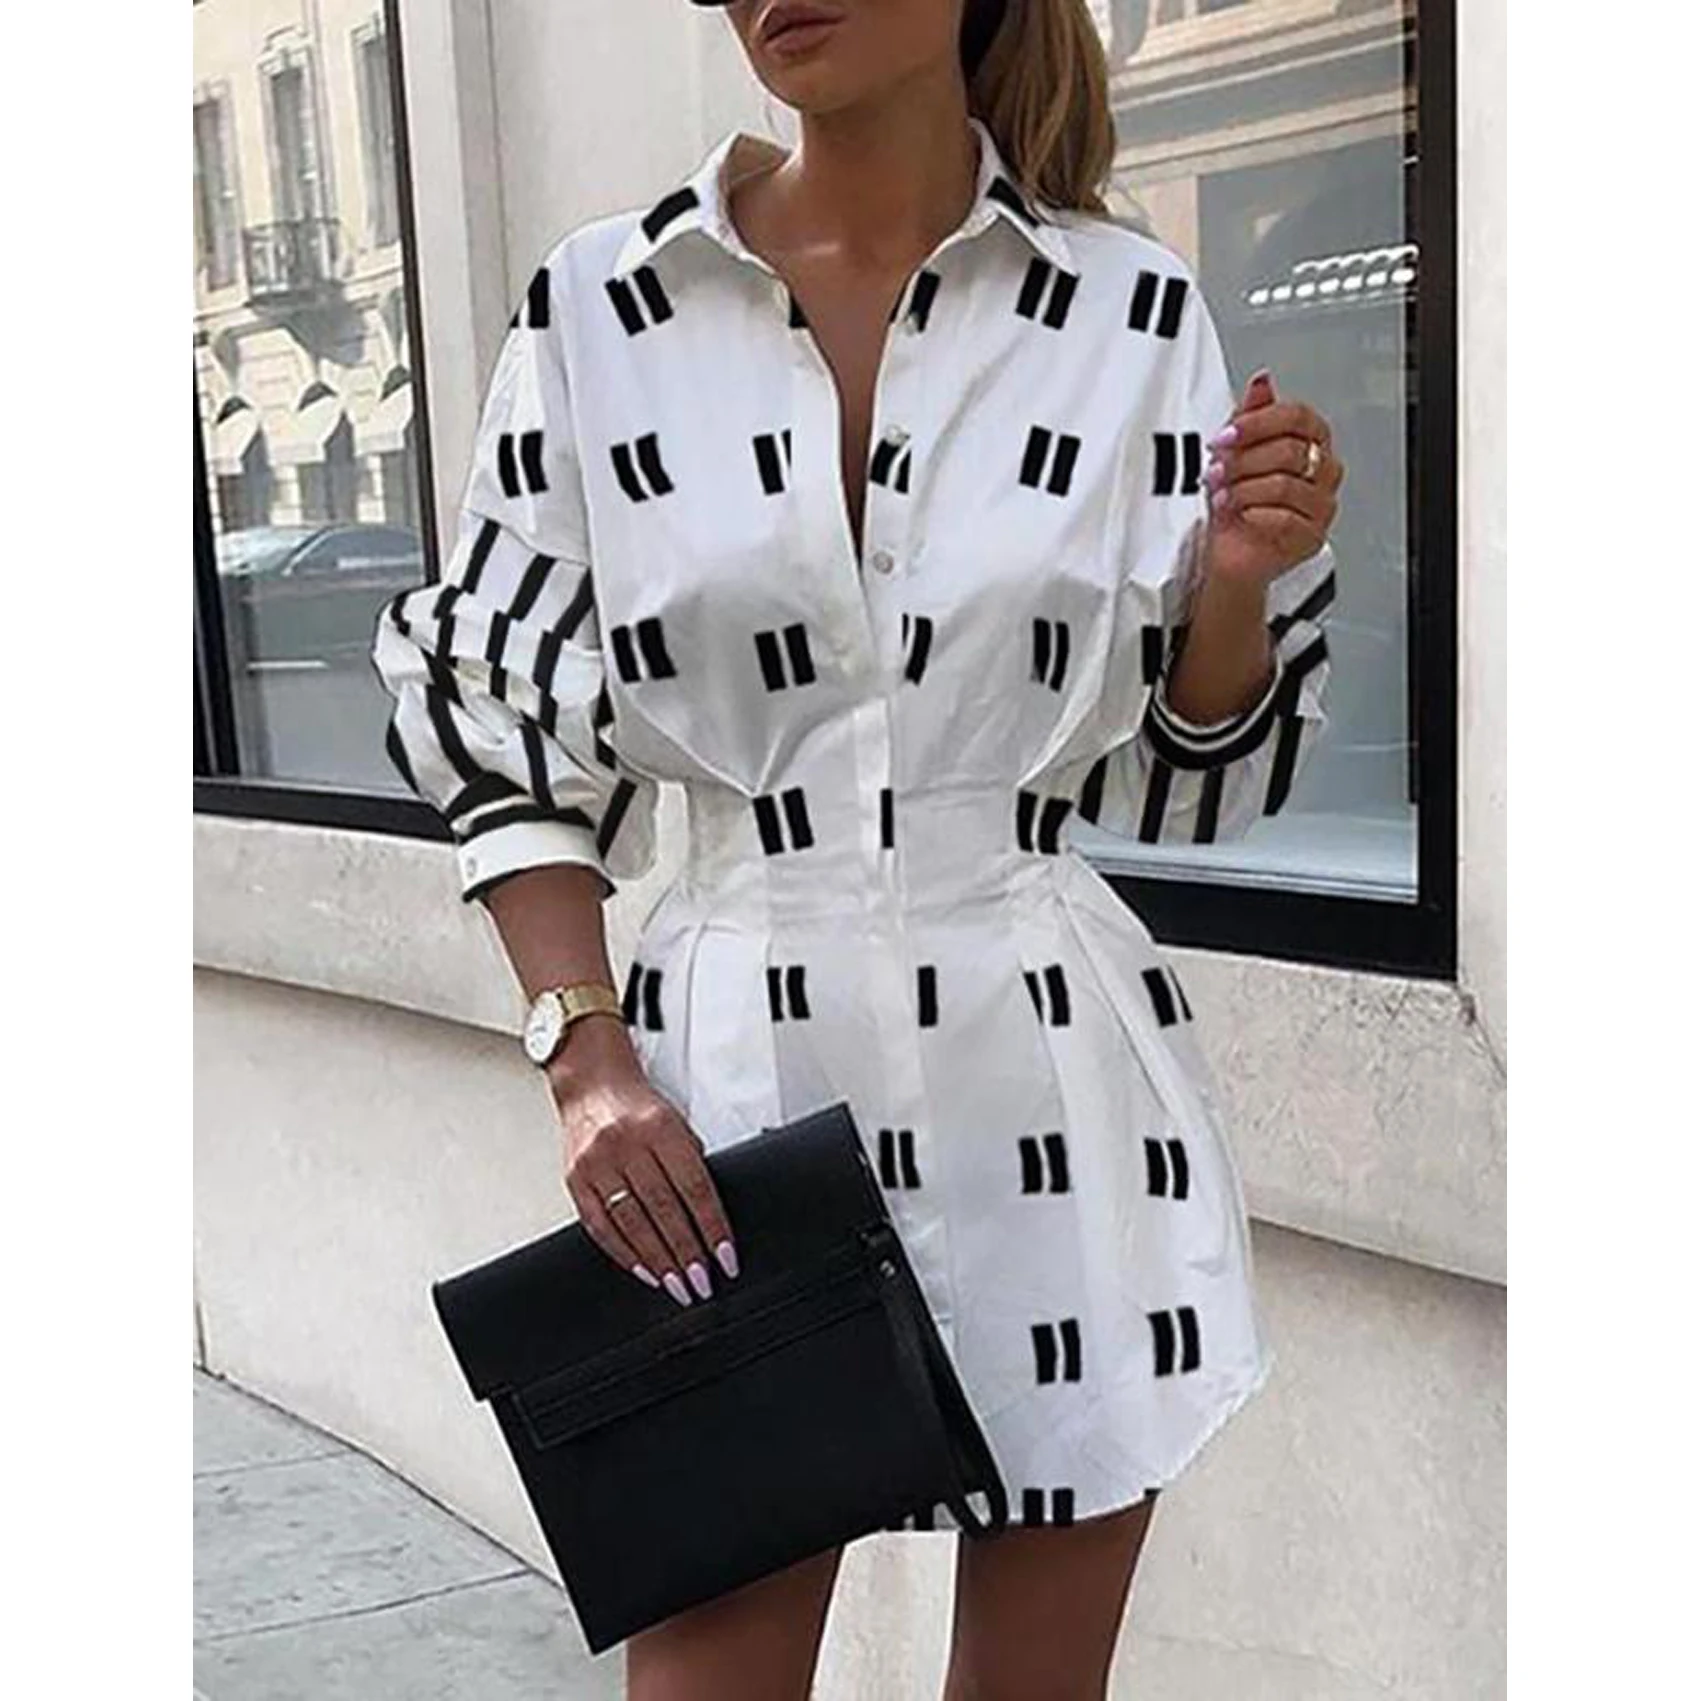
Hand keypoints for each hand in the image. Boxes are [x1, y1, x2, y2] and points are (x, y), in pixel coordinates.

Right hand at [554, 1033, 739, 1306]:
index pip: (694, 1187)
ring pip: (631, 1223)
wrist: (591, 1084)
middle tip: (702, 1283)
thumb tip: (712, 1220)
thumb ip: (692, 1163)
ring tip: (677, 1285)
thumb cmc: (640, 1108)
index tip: (726, 1257)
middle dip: (686, 1253)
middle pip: (663, 1209)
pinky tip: (644, 1270)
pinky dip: (624, 1253)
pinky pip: (600, 1225)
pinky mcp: (575, 1179)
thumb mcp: (677, 1123)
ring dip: (658, 1261)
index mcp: (660, 1128)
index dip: (713, 1227)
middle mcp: (626, 1144)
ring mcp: (597, 1163)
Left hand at [1200, 370, 1343, 589]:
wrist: (1229, 554)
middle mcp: (1323, 472)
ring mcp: (1322, 506)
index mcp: (1311, 443)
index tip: (1225, 434)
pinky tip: (1240, 515)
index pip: (1299, 417)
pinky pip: (1286, 519)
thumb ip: (1250, 416)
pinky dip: (1255, 515)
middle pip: (1291, 451)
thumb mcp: (1235, 453)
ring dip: (1244, 489)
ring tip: (1222, 496)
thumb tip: (1262, 380)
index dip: (1259, 422)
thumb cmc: (1235, 504)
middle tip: (1216, 470)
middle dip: (1244, 460)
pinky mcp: (1312, 538)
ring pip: (1286, 485)